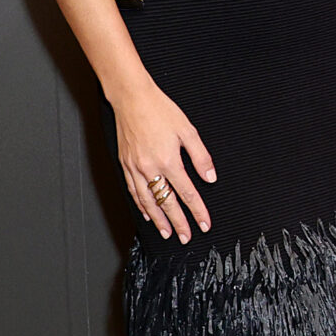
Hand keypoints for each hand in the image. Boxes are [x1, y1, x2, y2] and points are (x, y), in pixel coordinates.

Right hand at [113, 84, 215, 241]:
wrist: (132, 98)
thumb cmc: (160, 110)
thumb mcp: (188, 131)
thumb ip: (200, 157)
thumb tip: (210, 178)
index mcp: (169, 160)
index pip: (187, 193)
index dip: (198, 211)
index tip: (204, 224)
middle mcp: (150, 168)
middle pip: (167, 203)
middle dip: (178, 223)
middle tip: (186, 237)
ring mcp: (135, 168)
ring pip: (148, 201)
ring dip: (159, 219)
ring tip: (167, 232)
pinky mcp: (125, 164)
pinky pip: (134, 191)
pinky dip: (141, 205)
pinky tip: (148, 214)